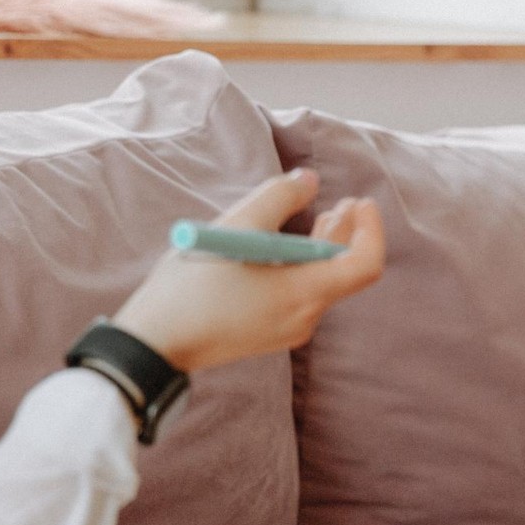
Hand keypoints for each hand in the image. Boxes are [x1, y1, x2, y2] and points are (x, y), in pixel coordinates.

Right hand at [112, 169, 385, 371]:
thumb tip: (309, 181)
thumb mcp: (236, 226)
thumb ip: (279, 197)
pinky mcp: (266, 333)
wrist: (153, 344)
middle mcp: (303, 318)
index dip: (371, 230)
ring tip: (325, 216)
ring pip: (321, 283)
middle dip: (347, 234)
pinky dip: (303, 266)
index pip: (365, 265)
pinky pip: (299, 296)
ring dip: (324, 248)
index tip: (361, 201)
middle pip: (343, 272)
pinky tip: (287, 246)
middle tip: (347, 202)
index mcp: (303, 295)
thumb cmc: (193, 285)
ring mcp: (285, 330)